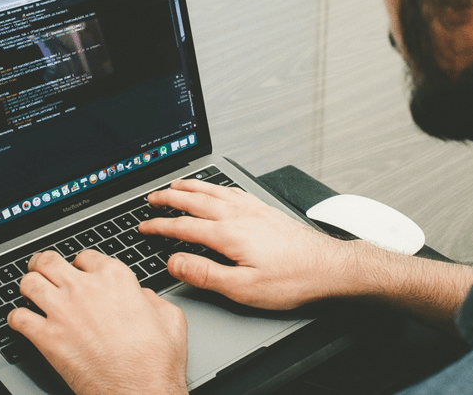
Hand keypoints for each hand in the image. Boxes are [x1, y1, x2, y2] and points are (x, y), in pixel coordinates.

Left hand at [7, 250, 188, 394]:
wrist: (139, 390)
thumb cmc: (156, 359)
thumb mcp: (170, 317)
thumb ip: (152, 298)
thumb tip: (142, 296)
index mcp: (115, 278)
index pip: (85, 256)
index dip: (81, 263)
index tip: (79, 270)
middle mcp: (85, 288)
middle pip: (49, 261)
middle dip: (43, 264)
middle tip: (42, 269)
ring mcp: (62, 311)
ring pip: (29, 283)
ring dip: (28, 285)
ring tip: (30, 291)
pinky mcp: (46, 338)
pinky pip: (17, 318)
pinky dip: (16, 318)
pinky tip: (22, 321)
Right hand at [142, 178, 348, 309]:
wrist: (329, 267)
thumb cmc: (292, 280)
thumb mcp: (243, 288)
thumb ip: (206, 274)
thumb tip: (176, 262)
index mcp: (229, 234)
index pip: (184, 226)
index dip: (160, 226)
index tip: (144, 227)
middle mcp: (240, 215)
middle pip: (196, 200)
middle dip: (170, 198)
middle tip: (151, 197)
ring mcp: (254, 210)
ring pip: (214, 191)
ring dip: (191, 186)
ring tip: (176, 184)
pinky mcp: (266, 210)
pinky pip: (233, 191)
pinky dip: (216, 186)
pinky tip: (216, 189)